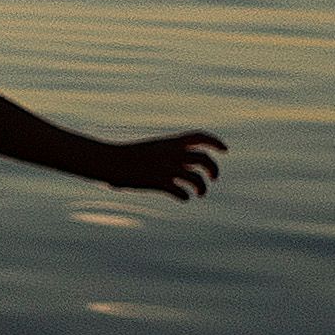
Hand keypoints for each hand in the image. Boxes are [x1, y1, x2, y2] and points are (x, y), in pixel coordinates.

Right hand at [102, 131, 225, 200]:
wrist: (109, 161)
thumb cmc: (126, 156)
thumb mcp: (151, 149)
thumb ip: (166, 153)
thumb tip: (179, 160)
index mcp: (169, 142)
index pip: (199, 137)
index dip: (215, 142)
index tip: (225, 150)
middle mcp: (171, 153)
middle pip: (203, 159)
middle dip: (213, 169)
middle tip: (213, 178)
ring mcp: (166, 168)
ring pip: (196, 178)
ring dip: (202, 187)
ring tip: (200, 192)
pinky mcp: (159, 183)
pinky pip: (180, 192)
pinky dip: (184, 196)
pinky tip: (182, 197)